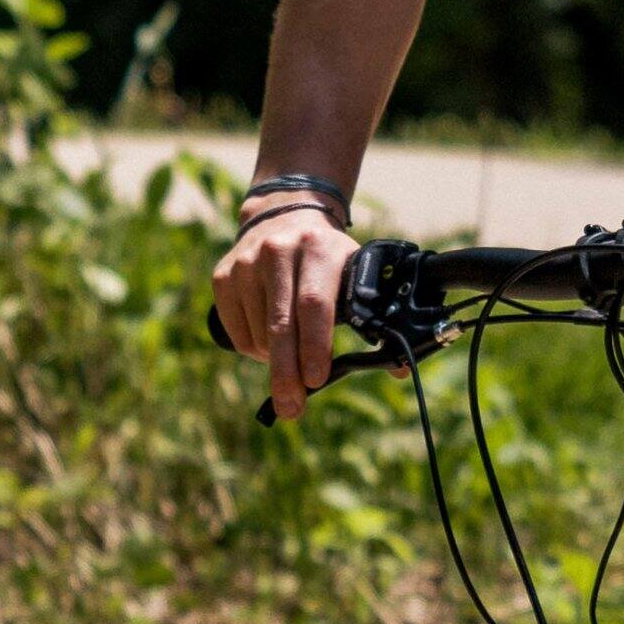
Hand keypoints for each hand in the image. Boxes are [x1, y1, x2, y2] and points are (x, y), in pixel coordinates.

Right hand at [212, 205, 360, 420]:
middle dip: (287, 373)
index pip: (315, 304)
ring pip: (258, 333)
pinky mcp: (224, 275)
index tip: (317, 380)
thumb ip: (375, 319)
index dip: (315, 345)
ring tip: (291, 365)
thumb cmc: (330, 259)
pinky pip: (237, 330)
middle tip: (292, 409)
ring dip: (275, 362)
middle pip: (281, 325)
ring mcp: (246, 262)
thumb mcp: (356, 273)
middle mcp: (279, 251)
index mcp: (321, 249)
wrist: (285, 215)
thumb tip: (400, 371)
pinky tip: (270, 347)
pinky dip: (254, 350)